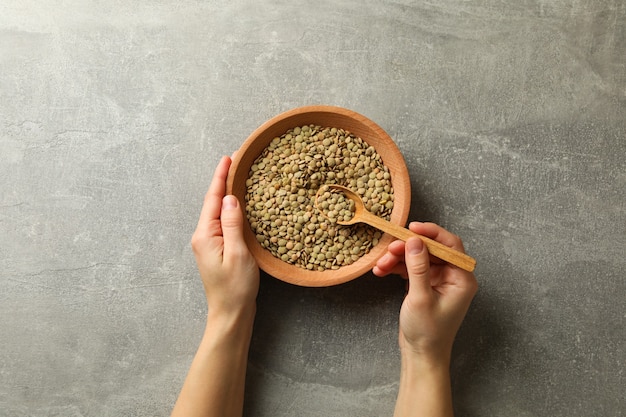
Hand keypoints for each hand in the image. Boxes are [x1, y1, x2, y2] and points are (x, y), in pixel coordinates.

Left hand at [191, 155, 258, 316]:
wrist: (231, 313)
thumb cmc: (236, 287)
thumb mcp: (238, 253)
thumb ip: (233, 224)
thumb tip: (230, 198)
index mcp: (205, 235)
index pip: (213, 199)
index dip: (220, 178)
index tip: (227, 158)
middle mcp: (203, 236)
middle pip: (213, 203)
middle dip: (222, 182)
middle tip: (234, 162)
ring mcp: (209, 244)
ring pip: (218, 212)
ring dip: (226, 194)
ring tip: (237, 177)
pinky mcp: (217, 250)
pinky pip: (223, 223)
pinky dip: (230, 210)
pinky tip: (239, 205)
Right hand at [373, 222, 476, 360]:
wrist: (422, 354)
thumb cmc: (428, 332)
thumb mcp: (421, 298)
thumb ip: (418, 267)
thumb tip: (415, 241)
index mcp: (462, 278)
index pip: (450, 245)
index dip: (431, 233)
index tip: (411, 228)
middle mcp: (453, 276)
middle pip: (430, 250)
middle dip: (407, 248)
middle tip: (389, 249)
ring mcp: (438, 280)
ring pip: (417, 257)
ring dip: (398, 258)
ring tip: (381, 264)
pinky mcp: (425, 284)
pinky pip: (410, 268)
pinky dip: (396, 267)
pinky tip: (381, 270)